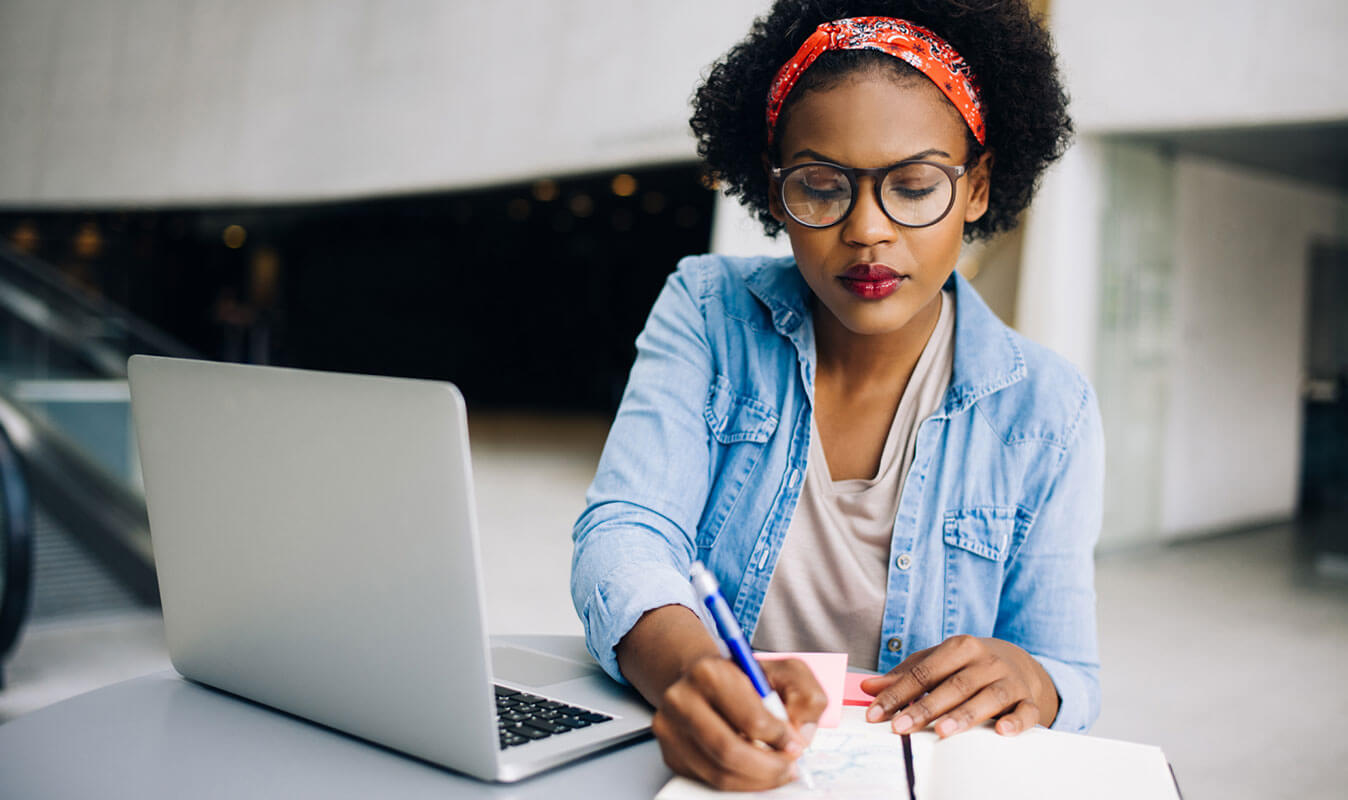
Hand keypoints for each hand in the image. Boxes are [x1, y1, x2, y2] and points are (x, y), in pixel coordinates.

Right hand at [652, 655, 827, 790]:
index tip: (794, 743)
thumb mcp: (785, 672)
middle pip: (729, 752)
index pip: (750, 719)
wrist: (704, 680)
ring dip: (756, 780)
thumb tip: (800, 734)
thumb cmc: (747, 678)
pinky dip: (738, 782)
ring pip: (719, 773)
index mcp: (709, 672)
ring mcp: (670, 729)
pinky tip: (754, 770)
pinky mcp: (671, 753)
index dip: (779, 738)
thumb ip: (805, 696)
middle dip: (768, 767)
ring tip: (776, 770)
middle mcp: (681, 699)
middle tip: (789, 766)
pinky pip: (708, 780)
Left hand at [859, 635, 1057, 737]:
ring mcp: (1009, 680)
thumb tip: (869, 687)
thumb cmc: (966, 665)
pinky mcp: (1028, 699)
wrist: (1017, 662)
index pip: (924, 671)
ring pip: (987, 697)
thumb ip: (904, 675)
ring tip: (942, 731)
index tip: (877, 713)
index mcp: (960, 647)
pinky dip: (1016, 721)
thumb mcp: (936, 661)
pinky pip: (1025, 711)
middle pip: (953, 685)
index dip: (898, 693)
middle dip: (925, 707)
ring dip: (965, 715)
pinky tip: (1002, 731)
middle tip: (901, 727)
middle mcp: (986, 661)